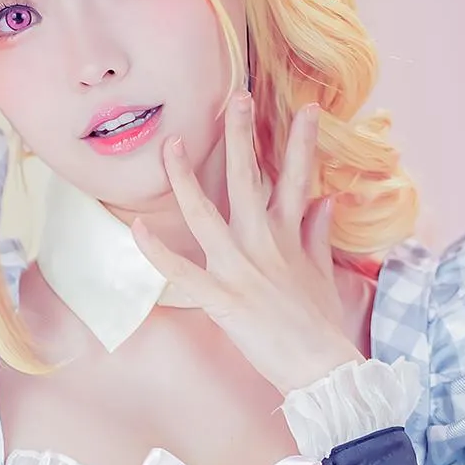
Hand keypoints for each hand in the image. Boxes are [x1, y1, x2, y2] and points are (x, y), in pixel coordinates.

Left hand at [131, 97, 360, 399]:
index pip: (298, 178)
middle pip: (249, 179)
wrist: (322, 367)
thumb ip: (319, 236)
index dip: (303, 142)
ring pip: (205, 214)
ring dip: (185, 178)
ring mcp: (241, 268)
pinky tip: (137, 228)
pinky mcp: (222, 298)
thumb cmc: (320, 326)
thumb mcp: (323, 275)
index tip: (308, 107)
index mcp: (289, 237)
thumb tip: (328, 201)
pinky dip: (158, 252)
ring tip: (169, 144)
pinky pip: (182, 271)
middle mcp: (264, 244)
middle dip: (241, 135)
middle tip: (234, 96)